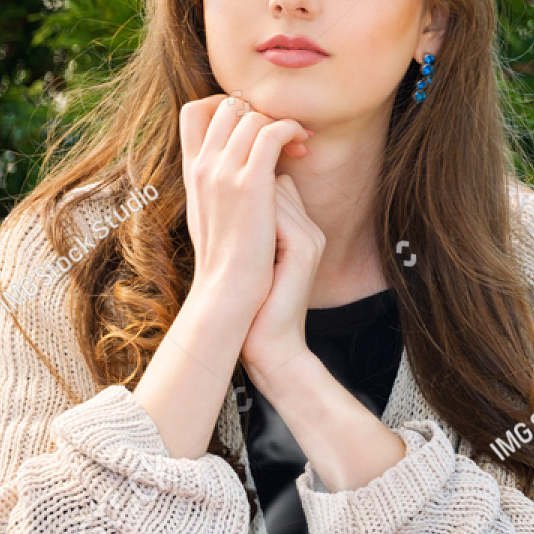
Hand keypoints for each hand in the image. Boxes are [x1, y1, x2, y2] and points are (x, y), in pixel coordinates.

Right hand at [178, 92, 310, 316]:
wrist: (228, 294)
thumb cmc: (229, 264)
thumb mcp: (215, 216)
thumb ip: (221, 186)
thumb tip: (247, 167)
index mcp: (192, 172)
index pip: (195, 111)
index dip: (226, 105)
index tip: (256, 126)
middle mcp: (203, 166)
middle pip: (225, 104)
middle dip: (258, 110)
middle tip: (284, 133)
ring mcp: (223, 173)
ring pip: (250, 115)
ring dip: (280, 121)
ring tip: (299, 143)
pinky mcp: (249, 184)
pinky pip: (270, 133)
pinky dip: (289, 129)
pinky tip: (302, 145)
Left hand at [241, 173, 324, 385]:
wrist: (271, 349)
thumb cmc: (254, 309)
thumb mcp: (252, 261)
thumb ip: (250, 229)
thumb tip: (225, 201)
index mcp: (302, 232)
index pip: (276, 185)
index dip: (248, 192)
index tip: (222, 215)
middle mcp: (311, 231)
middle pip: (275, 184)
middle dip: (246, 194)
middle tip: (224, 227)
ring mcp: (311, 239)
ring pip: (274, 191)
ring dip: (246, 206)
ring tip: (229, 238)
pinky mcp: (303, 249)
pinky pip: (276, 211)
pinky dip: (251, 218)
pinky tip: (234, 241)